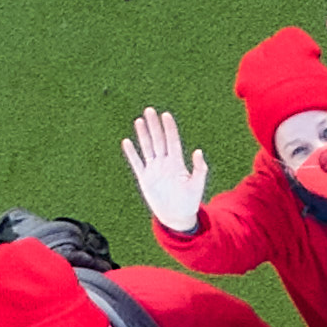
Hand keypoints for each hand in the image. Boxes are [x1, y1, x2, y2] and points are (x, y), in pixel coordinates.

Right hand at [120, 105, 207, 231]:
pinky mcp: (145, 178)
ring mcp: (154, 169)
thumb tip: (199, 151)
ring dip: (143, 135)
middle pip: (158, 140)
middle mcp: (164, 163)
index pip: (173, 141)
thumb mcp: (197, 185)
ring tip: (139, 120)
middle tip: (149, 110)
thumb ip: (200, 168)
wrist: (177, 216)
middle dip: (154, 126)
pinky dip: (132, 154)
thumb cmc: (190, 200)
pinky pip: (137, 163)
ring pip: (147, 148)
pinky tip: (127, 142)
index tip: (166, 115)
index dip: (169, 128)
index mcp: (177, 163)